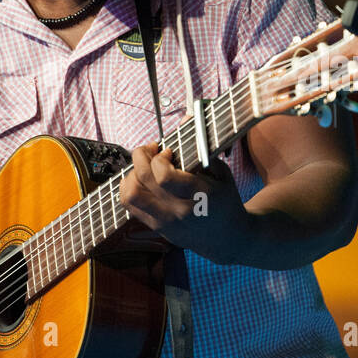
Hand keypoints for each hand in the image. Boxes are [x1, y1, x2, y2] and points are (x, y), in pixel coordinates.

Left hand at [118, 143, 251, 264]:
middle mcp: (179, 210)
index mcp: (199, 195)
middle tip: (150, 150)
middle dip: (140, 156)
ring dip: (131, 174)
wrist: (228, 238)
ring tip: (143, 167)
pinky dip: (130, 188)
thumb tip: (185, 119)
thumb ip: (202, 148)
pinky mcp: (157, 228)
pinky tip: (141, 180)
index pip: (163, 176)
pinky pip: (130, 206)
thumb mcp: (222, 173)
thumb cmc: (225, 200)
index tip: (167, 151)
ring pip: (130, 195)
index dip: (159, 157)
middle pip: (142, 181)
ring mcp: (165, 221)